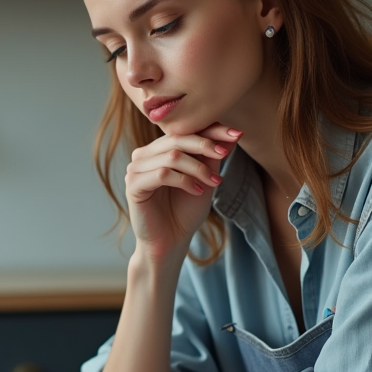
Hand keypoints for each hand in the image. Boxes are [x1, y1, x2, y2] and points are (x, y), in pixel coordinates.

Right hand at [125, 123, 239, 262]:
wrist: (171, 241)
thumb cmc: (186, 211)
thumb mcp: (205, 179)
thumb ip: (213, 157)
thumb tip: (233, 135)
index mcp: (159, 150)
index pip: (185, 130)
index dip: (211, 129)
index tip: (237, 134)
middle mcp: (144, 155)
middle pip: (177, 138)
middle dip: (205, 144)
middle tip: (225, 153)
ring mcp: (136, 169)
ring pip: (172, 156)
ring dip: (198, 168)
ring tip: (214, 182)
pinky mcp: (133, 185)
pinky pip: (162, 174)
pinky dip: (184, 181)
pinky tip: (197, 191)